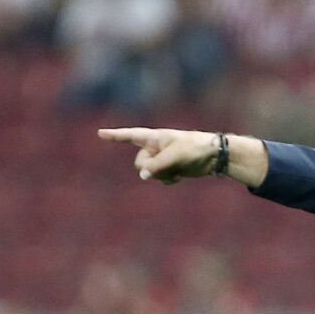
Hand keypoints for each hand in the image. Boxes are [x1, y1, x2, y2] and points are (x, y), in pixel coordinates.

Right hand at [96, 126, 222, 184]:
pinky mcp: (170, 170)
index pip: (130, 135)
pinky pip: (160, 180)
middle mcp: (155, 148)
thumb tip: (142, 175)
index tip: (100, 133)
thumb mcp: (174, 155)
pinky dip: (168, 180)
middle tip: (167, 165)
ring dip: (162, 175)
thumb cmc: (195, 148)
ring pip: (150, 174)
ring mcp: (162, 160)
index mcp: (154, 138)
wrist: (214, 156)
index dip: (114, 135)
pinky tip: (180, 175)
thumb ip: (156, 165)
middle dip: (150, 168)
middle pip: (139, 163)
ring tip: (178, 167)